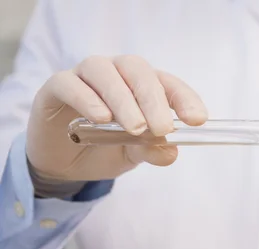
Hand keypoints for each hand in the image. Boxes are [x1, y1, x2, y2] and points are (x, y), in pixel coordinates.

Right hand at [26, 55, 206, 182]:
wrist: (64, 162)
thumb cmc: (104, 149)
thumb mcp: (133, 155)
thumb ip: (150, 151)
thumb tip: (171, 152)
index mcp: (142, 87)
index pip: (168, 84)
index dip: (185, 99)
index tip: (198, 120)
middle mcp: (117, 74)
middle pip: (138, 72)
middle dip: (154, 100)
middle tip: (163, 128)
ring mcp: (85, 77)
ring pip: (105, 72)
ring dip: (123, 99)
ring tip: (135, 128)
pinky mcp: (56, 87)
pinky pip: (69, 83)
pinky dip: (87, 98)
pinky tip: (101, 118)